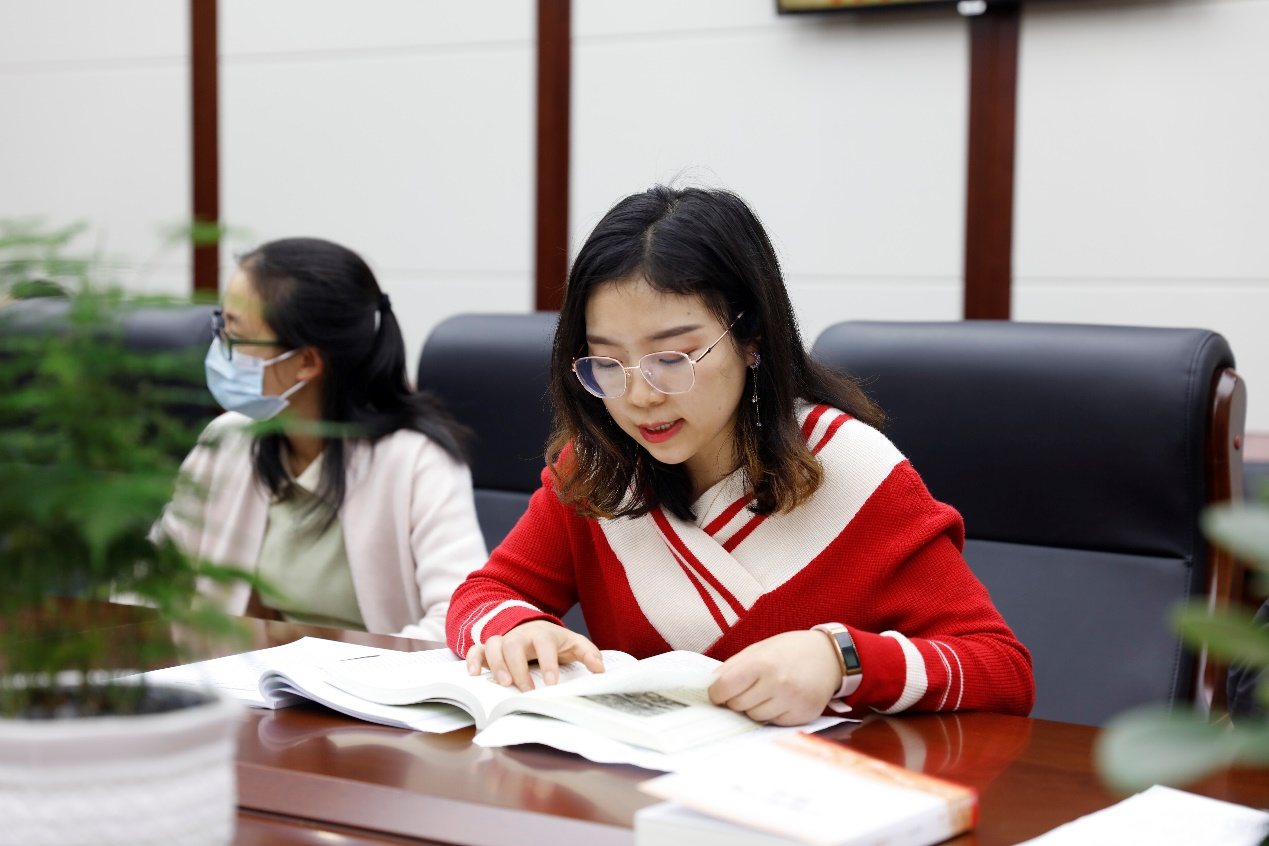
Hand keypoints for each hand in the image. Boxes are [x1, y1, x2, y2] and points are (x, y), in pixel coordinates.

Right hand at [466, 620, 604, 691]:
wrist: (534, 627)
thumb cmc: (554, 641)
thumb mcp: (574, 643)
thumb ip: (588, 654)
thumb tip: (600, 669)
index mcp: (543, 634)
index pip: (545, 644)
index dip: (548, 662)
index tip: (552, 683)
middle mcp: (520, 635)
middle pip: (515, 644)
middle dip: (519, 667)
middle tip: (527, 690)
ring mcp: (503, 640)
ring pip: (494, 645)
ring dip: (497, 664)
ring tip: (504, 684)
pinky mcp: (489, 648)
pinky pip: (476, 649)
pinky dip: (472, 659)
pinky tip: (473, 675)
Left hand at [708, 630, 841, 725]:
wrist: (829, 657)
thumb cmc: (790, 650)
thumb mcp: (759, 648)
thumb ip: (733, 666)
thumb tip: (711, 685)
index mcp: (762, 663)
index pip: (724, 687)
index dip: (716, 692)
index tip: (717, 692)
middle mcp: (777, 683)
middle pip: (737, 705)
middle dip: (736, 699)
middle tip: (747, 688)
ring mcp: (791, 701)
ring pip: (754, 717)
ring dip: (754, 708)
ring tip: (766, 692)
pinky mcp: (802, 716)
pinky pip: (773, 723)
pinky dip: (771, 714)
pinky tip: (781, 699)